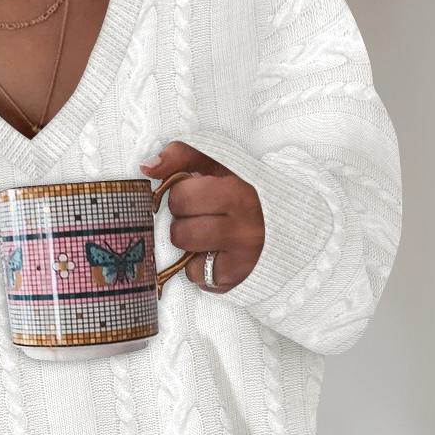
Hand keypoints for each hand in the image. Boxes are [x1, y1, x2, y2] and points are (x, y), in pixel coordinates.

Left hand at [140, 141, 264, 292]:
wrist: (287, 224)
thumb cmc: (243, 190)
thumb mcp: (219, 164)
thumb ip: (182, 157)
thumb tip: (147, 167)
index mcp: (239, 191)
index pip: (181, 197)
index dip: (181, 196)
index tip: (196, 193)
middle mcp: (244, 226)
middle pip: (179, 232)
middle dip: (183, 223)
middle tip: (201, 216)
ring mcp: (244, 256)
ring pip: (187, 255)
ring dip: (189, 245)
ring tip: (206, 234)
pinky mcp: (239, 277)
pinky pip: (197, 276)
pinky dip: (199, 267)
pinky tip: (215, 253)